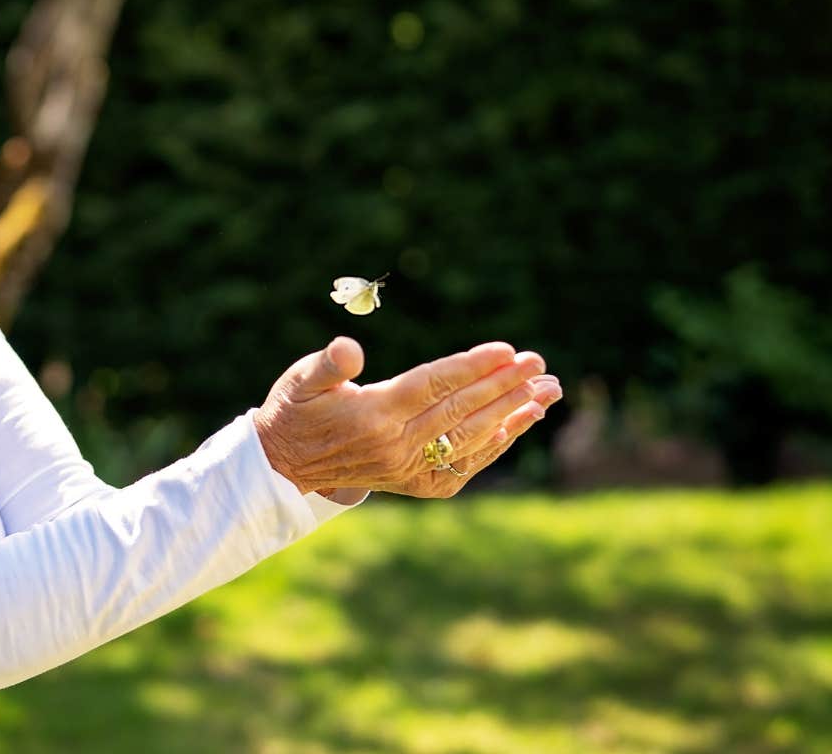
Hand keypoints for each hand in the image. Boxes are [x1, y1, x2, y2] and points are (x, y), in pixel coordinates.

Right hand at [253, 336, 561, 494]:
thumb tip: (349, 349)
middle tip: (539, 364)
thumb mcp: (301, 379)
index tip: (507, 350)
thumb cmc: (295, 409)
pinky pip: (464, 464)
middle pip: (461, 410)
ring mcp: (408, 468)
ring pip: (470, 438)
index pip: (434, 385)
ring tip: (547, 393)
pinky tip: (519, 424)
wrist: (284, 466)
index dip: (472, 367)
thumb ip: (329, 364)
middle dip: (504, 385)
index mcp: (373, 413)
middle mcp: (396, 445)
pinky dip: (495, 445)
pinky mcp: (415, 483)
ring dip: (513, 415)